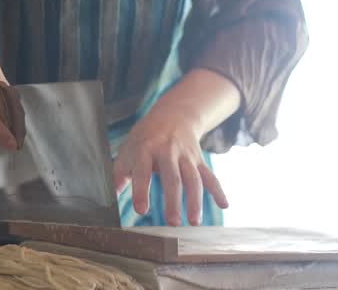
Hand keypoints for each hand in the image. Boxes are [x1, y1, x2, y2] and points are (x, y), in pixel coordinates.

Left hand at [112, 105, 228, 225]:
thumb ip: (120, 172)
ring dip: (196, 200)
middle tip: (173, 223)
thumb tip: (113, 193)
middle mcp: (168, 151)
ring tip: (195, 221)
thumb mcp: (128, 149)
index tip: (142, 211)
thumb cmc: (145, 138)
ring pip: (193, 179)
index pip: (143, 171)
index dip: (141, 190)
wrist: (173, 115)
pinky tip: (224, 205)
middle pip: (173, 178)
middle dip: (174, 201)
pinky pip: (210, 176)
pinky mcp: (199, 160)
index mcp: (146, 148)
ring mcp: (186, 156)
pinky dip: (218, 190)